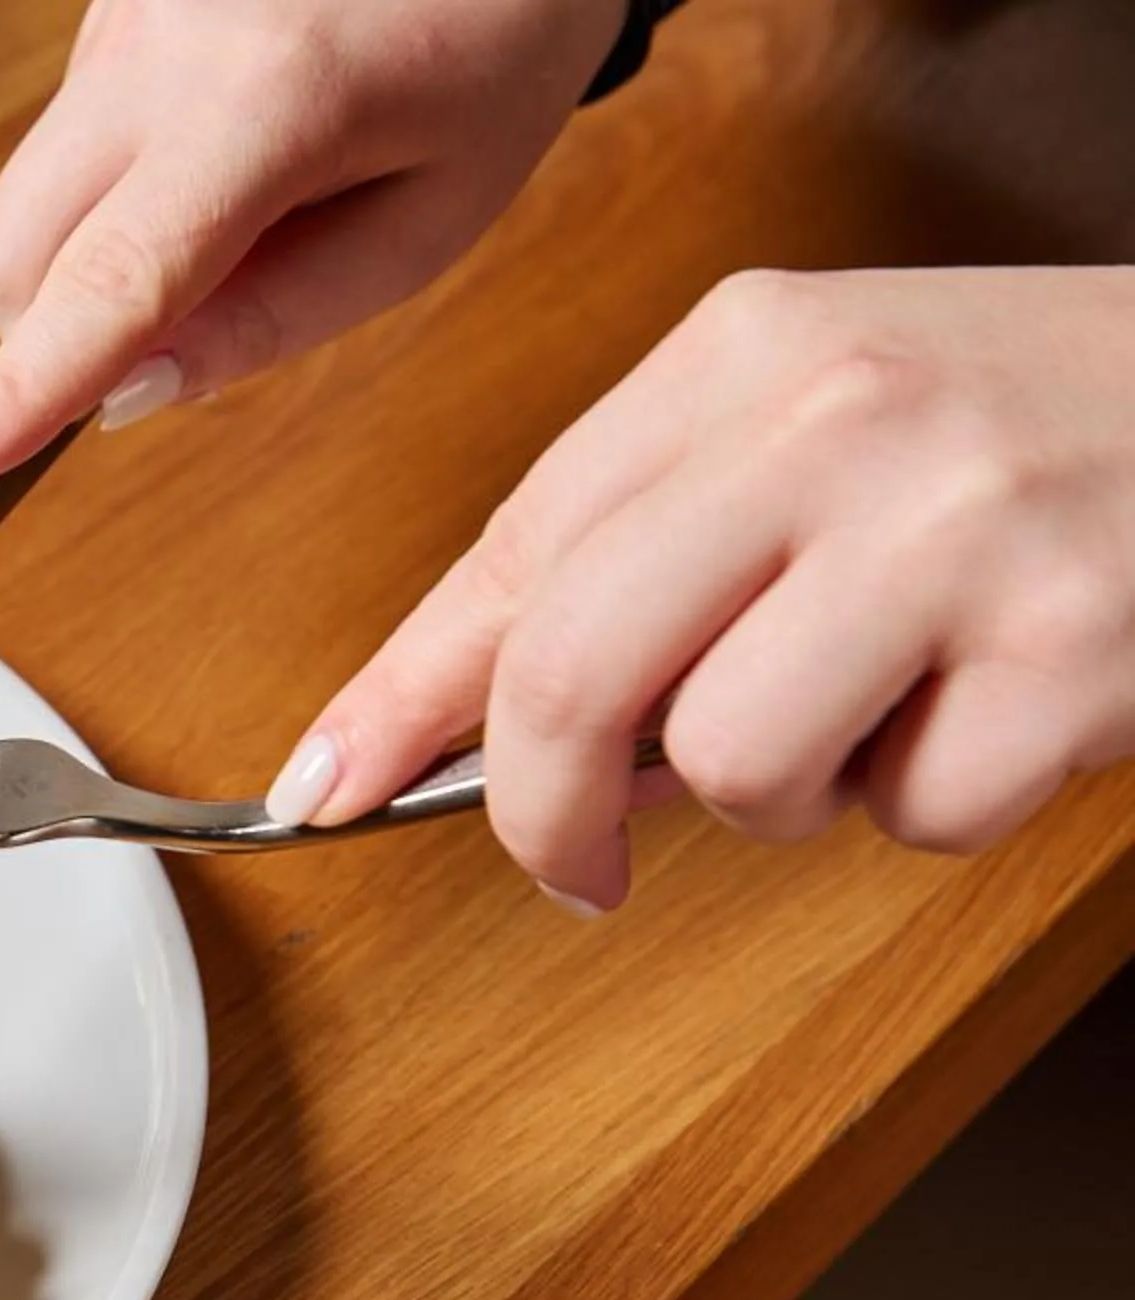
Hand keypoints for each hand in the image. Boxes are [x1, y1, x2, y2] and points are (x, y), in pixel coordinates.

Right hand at [0, 0, 626, 486]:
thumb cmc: (489, 52)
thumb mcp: (427, 221)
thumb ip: (276, 319)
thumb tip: (122, 396)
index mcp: (271, 97)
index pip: (114, 277)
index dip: (23, 388)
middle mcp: (164, 40)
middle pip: (17, 255)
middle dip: (57, 340)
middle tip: (183, 343)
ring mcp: (119, 14)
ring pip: (27, 204)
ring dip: (90, 264)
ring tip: (235, 225)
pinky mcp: (105, 7)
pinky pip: (65, 144)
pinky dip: (115, 194)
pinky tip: (222, 156)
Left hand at [269, 267, 1134, 908]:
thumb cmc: (1024, 431)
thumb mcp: (812, 428)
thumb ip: (646, 555)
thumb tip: (475, 732)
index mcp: (746, 353)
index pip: (512, 551)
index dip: (402, 694)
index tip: (323, 786)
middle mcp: (838, 420)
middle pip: (570, 671)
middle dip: (537, 810)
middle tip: (574, 865)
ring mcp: (959, 529)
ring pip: (729, 767)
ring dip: (785, 792)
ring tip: (880, 704)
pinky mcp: (1074, 649)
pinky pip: (912, 816)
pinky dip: (939, 800)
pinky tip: (1000, 703)